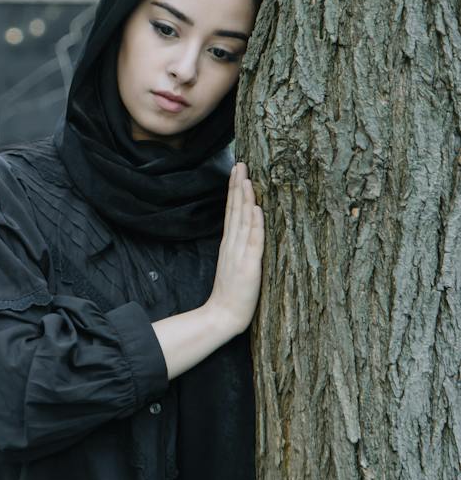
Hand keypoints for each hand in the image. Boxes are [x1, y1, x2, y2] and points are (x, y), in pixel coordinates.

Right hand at [206, 161, 263, 336]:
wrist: (222, 315)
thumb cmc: (232, 294)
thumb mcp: (234, 265)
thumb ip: (240, 247)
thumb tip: (249, 228)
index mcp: (230, 244)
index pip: (232, 211)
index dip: (235, 190)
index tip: (238, 171)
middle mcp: (233, 244)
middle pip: (235, 210)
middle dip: (238, 186)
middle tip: (240, 164)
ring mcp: (240, 254)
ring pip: (244, 220)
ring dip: (246, 198)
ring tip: (247, 178)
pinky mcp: (250, 266)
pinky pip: (254, 241)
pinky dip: (256, 224)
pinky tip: (257, 208)